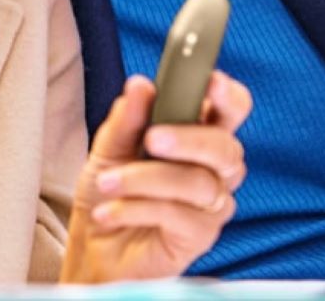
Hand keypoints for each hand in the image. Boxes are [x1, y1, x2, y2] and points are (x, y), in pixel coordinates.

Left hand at [61, 71, 250, 283]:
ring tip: (107, 182)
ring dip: (144, 179)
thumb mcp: (109, 147)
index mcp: (196, 133)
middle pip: (226, 148)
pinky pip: (177, 216)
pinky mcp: (199, 237)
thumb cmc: (109, 188)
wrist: (94, 244)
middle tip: (152, 139)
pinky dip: (136, 209)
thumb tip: (141, 85)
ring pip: (196, 183)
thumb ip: (127, 118)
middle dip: (188, 139)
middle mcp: (213, 168)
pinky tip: (109, 210)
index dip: (228, 95)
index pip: (230, 109)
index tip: (211, 80)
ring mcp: (210, 205)